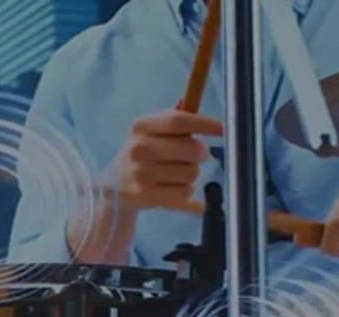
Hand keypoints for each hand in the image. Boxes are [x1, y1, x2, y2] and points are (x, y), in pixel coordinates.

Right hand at [104, 109, 223, 213]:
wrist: (115, 185)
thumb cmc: (143, 152)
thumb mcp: (151, 130)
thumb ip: (173, 118)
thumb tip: (188, 98)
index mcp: (141, 126)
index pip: (178, 121)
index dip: (204, 124)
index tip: (222, 128)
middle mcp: (138, 149)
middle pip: (191, 149)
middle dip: (201, 152)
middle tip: (197, 154)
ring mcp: (141, 174)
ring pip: (192, 173)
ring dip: (192, 173)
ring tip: (178, 172)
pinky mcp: (146, 196)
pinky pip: (185, 192)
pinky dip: (185, 190)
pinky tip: (172, 187)